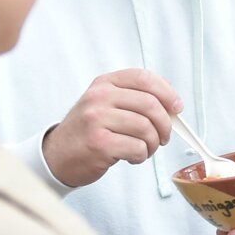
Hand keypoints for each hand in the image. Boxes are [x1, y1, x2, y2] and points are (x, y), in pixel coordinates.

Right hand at [42, 69, 182, 188]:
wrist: (58, 155)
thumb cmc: (90, 131)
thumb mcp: (106, 104)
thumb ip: (135, 98)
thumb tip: (172, 102)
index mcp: (104, 83)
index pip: (143, 78)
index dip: (167, 92)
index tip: (177, 107)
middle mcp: (98, 97)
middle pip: (150, 105)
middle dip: (165, 125)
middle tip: (164, 137)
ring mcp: (96, 119)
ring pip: (146, 128)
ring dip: (153, 144)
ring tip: (146, 149)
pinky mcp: (98, 143)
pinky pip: (137, 148)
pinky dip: (141, 156)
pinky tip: (133, 157)